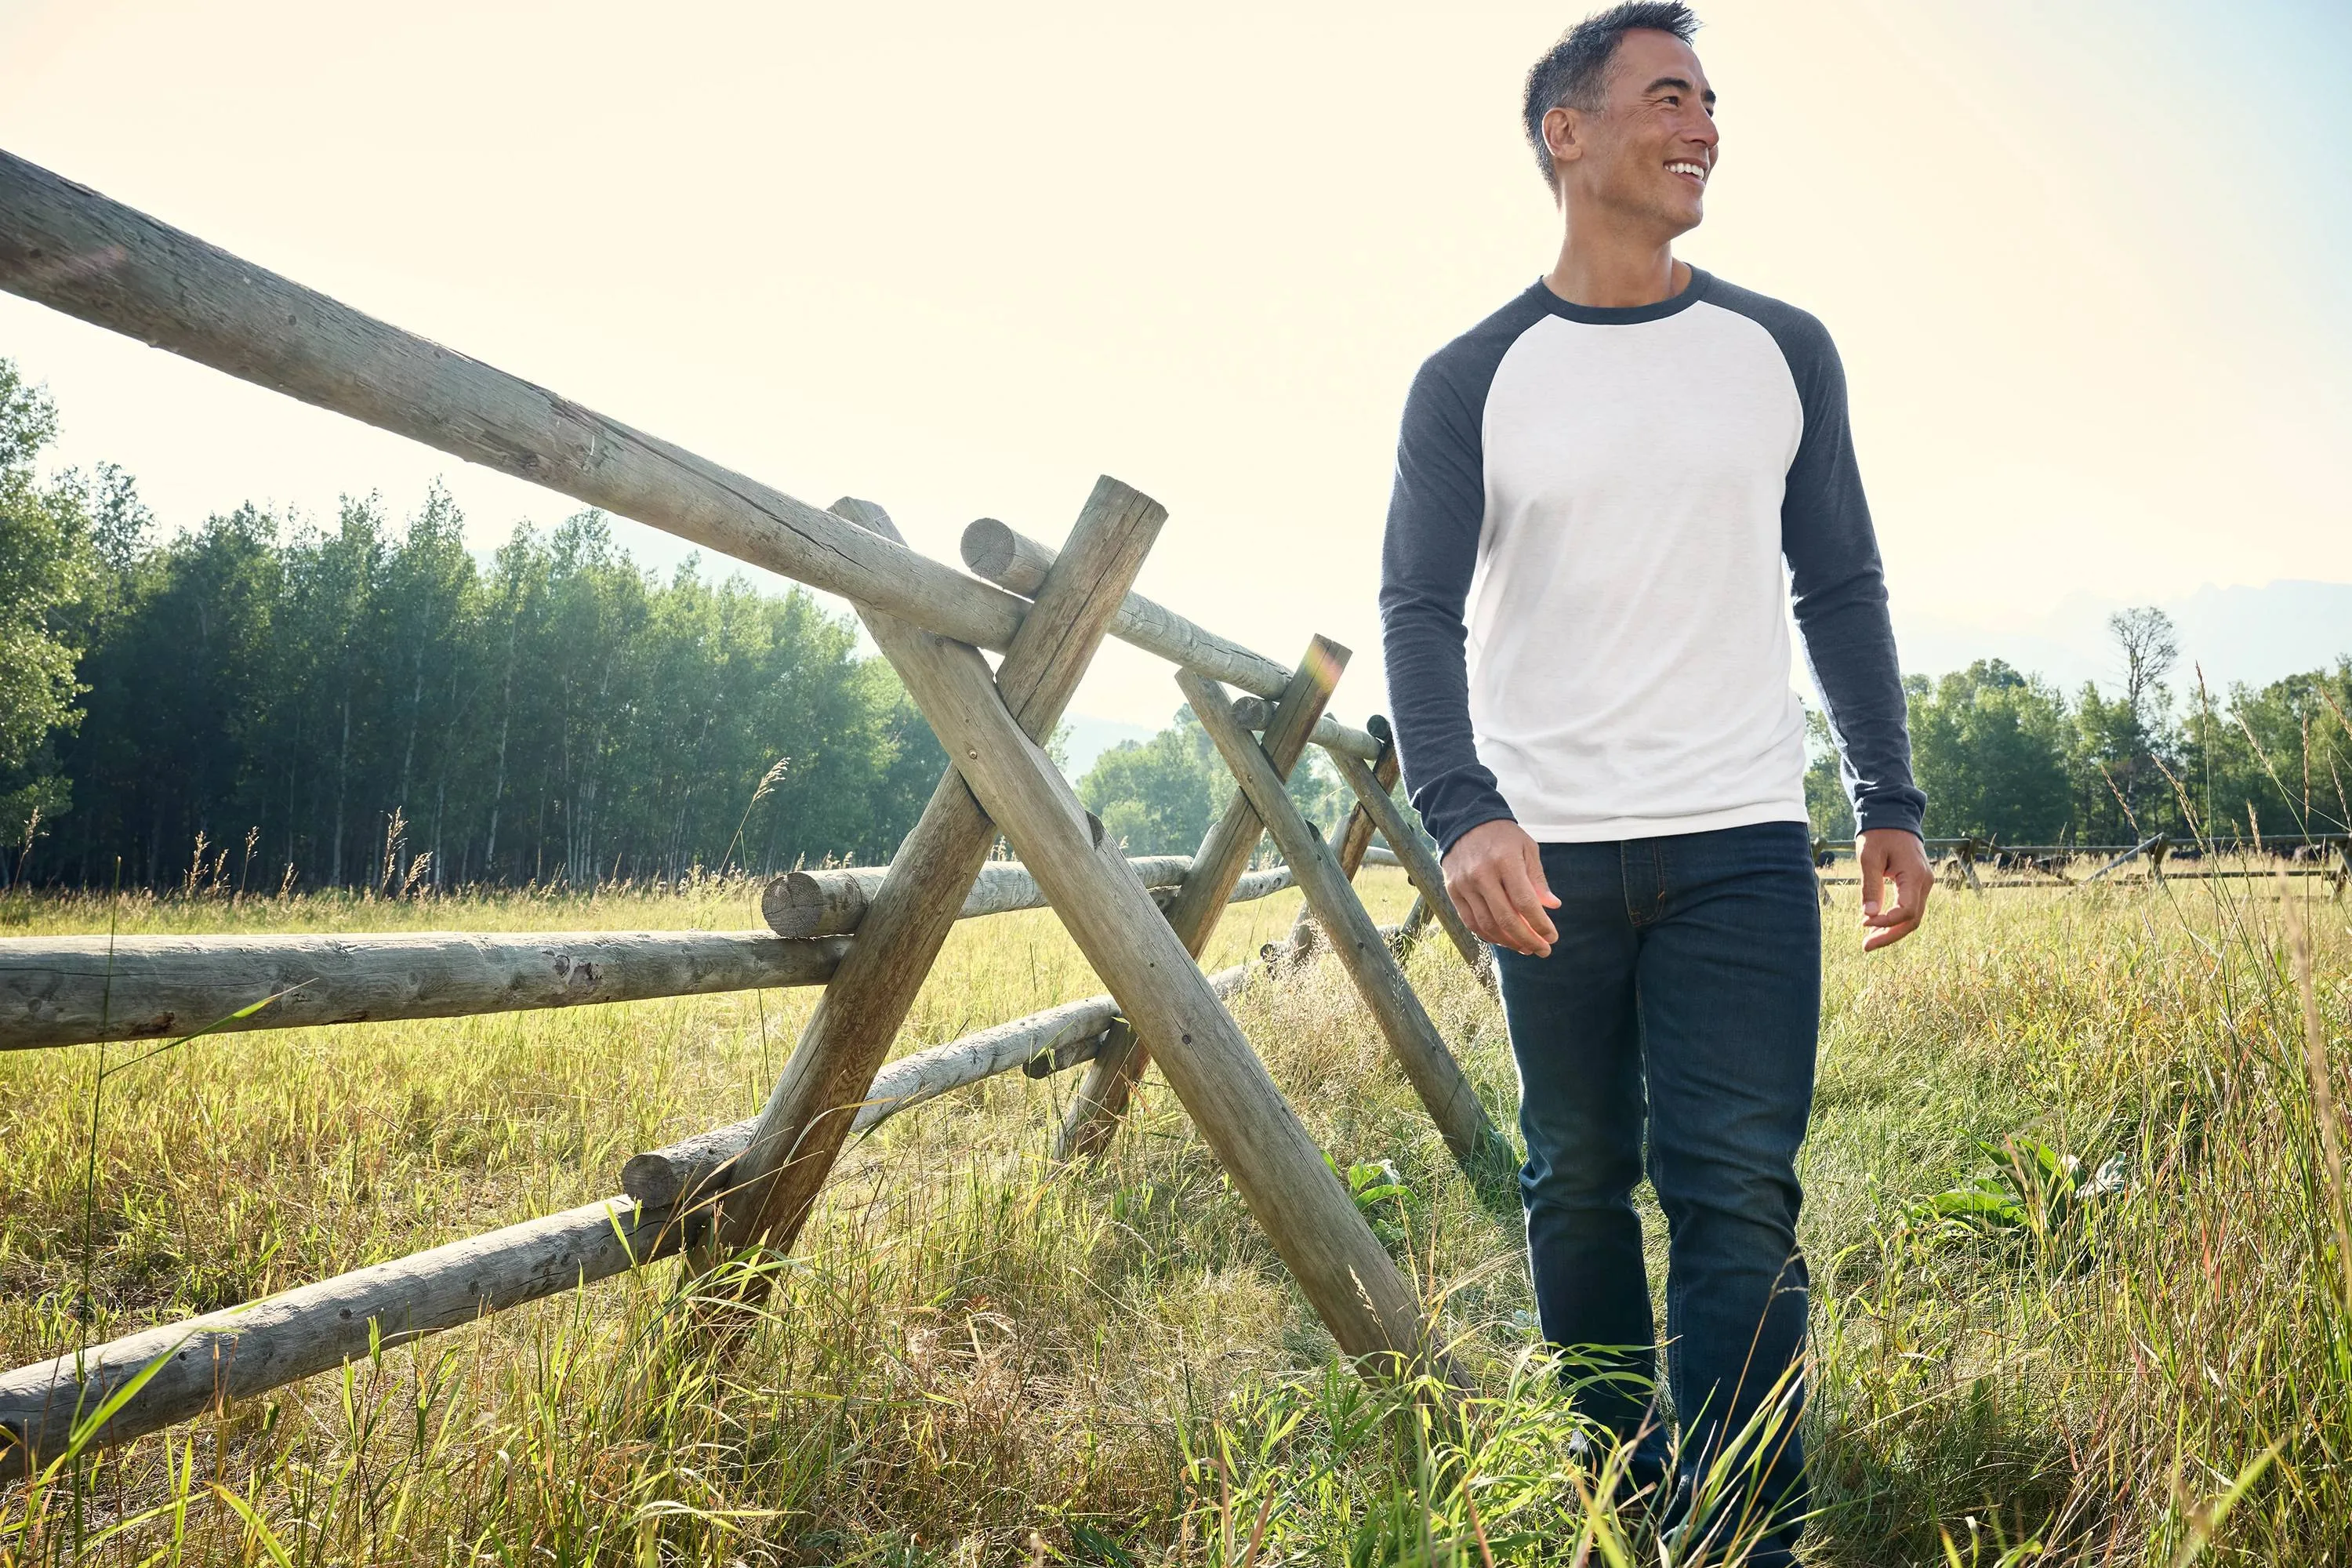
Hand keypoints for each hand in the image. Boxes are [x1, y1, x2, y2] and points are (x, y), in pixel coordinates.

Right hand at [1442, 818, 1560, 956]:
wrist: (1464, 822)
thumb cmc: (1502, 836)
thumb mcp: (1527, 848)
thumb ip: (1538, 879)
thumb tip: (1552, 906)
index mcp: (1505, 861)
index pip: (1525, 902)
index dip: (1540, 924)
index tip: (1552, 937)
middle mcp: (1482, 875)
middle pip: (1506, 919)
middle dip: (1528, 939)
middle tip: (1543, 950)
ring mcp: (1464, 884)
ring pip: (1487, 925)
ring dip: (1508, 942)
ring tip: (1525, 947)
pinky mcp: (1452, 891)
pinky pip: (1470, 921)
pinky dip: (1487, 935)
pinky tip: (1503, 939)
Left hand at [1857, 828, 1931, 951]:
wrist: (1893, 817)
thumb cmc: (1879, 834)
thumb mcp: (1869, 857)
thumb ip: (1870, 885)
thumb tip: (1869, 915)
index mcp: (1915, 875)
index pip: (1906, 911)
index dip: (1885, 922)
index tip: (1863, 922)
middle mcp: (1925, 883)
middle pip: (1912, 920)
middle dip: (1889, 936)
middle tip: (1865, 947)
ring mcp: (1924, 884)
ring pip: (1913, 917)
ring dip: (1892, 931)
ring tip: (1868, 942)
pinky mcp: (1917, 884)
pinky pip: (1910, 908)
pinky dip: (1894, 920)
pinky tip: (1876, 927)